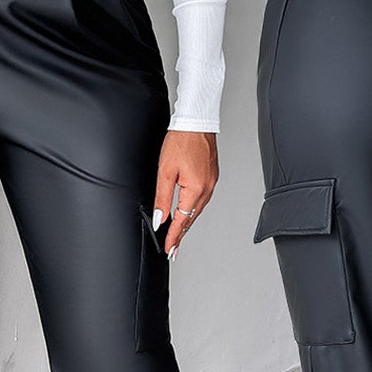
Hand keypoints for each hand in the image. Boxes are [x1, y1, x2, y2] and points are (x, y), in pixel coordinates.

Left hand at [154, 131, 218, 259]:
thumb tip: (159, 219)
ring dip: (186, 223)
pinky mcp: (212, 178)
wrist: (197, 122)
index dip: (174, 237)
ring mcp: (211, 184)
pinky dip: (192, 210)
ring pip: (196, 211)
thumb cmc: (181, 140)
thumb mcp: (164, 171)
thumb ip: (162, 198)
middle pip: (191, 219)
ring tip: (177, 236)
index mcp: (195, 189)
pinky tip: (186, 213)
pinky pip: (201, 200)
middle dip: (180, 235)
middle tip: (172, 250)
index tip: (169, 250)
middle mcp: (207, 189)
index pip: (182, 221)